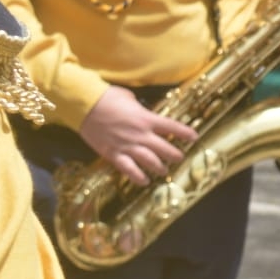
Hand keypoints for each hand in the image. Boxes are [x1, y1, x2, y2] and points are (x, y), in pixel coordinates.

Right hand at [79, 86, 198, 184]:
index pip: (172, 127)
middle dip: (174, 155)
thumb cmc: (107, 97)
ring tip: (163, 171)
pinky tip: (144, 181)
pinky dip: (137, 177)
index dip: (185, 133)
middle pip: (164, 148)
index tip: (194, 137)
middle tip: (179, 158)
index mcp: (147, 118)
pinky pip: (128, 169)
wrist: (85, 105)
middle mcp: (140, 134)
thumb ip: (140, 108)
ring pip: (149, 161)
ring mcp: (127, 145)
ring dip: (159, 167)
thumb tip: (144, 111)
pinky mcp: (113, 153)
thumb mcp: (130, 97)